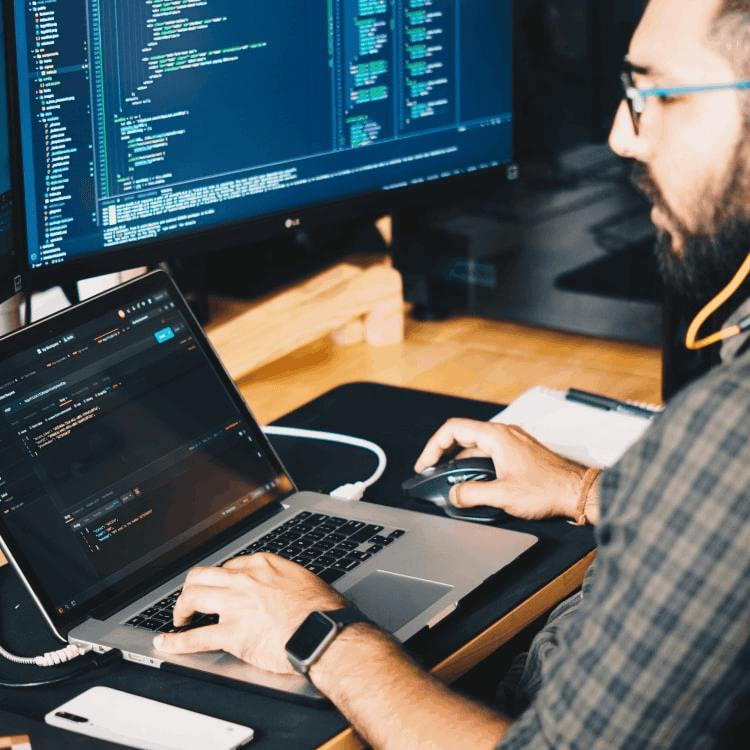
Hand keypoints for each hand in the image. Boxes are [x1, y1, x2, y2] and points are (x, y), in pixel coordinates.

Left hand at [153, 553, 347, 673]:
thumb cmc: (323, 610)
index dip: (222, 579)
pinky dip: (176, 642)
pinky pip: (195, 638)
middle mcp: (245, 580)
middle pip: (203, 575)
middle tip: (191, 599)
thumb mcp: (305, 581)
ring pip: (193, 597)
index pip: (230, 566)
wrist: (324, 633)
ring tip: (179, 617)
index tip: (220, 588)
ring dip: (181, 607)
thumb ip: (285, 581)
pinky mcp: (232, 634)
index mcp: (263, 565)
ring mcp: (235, 606)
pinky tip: (165, 643)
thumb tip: (286, 589)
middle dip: (192, 586)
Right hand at [415, 418, 586, 520]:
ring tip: (452, 481)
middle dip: (444, 454)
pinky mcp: (520, 453)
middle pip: (463, 436)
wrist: (578, 492)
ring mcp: (513, 442)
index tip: (426, 464)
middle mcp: (504, 434)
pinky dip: (476, 465)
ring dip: (461, 462)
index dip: (433, 447)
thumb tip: (454, 495)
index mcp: (496, 436)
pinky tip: (476, 482)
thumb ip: (471, 494)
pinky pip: (490, 453)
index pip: (453, 430)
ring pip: (477, 446)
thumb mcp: (503, 495)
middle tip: (432, 471)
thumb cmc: (549, 488)